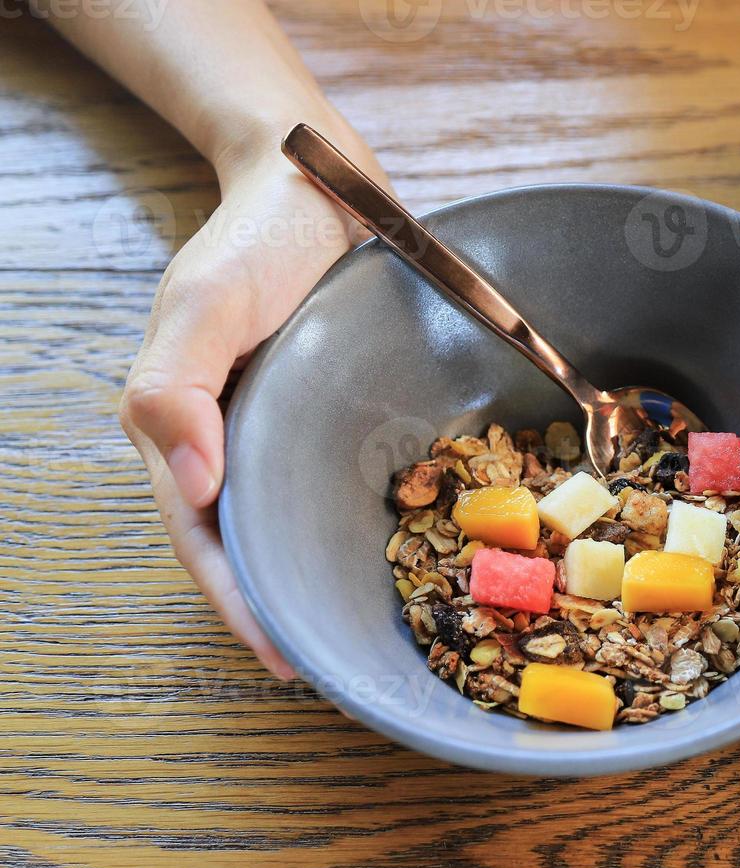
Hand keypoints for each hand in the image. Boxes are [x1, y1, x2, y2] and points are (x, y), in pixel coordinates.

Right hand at [119, 130, 386, 679]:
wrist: (315, 182)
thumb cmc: (253, 240)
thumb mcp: (204, 301)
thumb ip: (174, 386)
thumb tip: (189, 483)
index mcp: (194, 436)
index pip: (211, 543)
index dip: (244, 607)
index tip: (288, 662)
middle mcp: (245, 450)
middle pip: (261, 551)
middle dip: (294, 614)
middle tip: (345, 671)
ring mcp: (297, 438)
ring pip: (307, 526)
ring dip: (334, 581)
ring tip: (382, 636)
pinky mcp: (346, 421)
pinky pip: (356, 485)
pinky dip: (377, 527)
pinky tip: (422, 559)